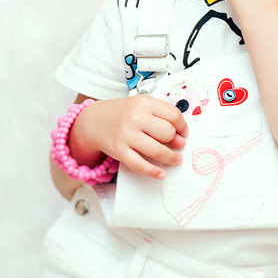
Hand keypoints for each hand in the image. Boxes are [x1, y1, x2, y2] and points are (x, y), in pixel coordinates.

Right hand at [70, 96, 188, 179]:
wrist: (94, 120)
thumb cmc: (123, 113)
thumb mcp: (141, 105)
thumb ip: (160, 115)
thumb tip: (181, 136)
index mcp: (144, 103)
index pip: (173, 115)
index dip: (182, 126)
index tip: (184, 132)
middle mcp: (135, 117)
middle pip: (167, 132)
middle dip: (177, 142)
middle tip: (179, 146)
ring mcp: (126, 135)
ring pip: (157, 150)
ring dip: (171, 158)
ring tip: (176, 160)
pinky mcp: (119, 151)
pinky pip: (140, 165)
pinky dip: (154, 172)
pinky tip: (161, 174)